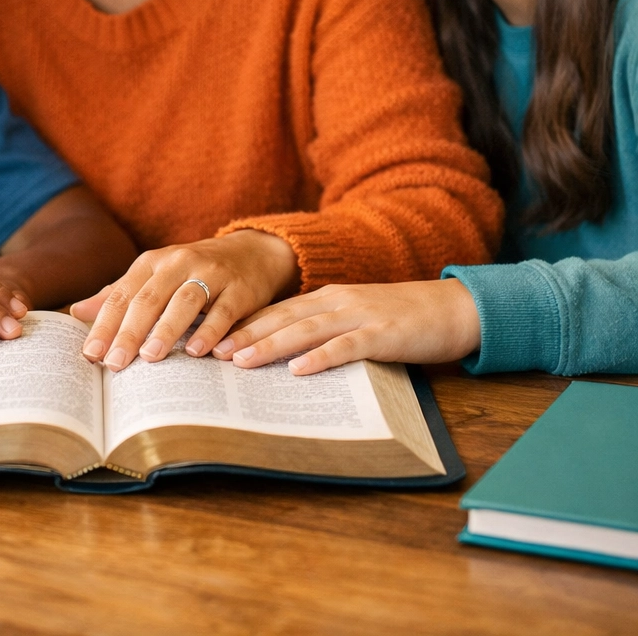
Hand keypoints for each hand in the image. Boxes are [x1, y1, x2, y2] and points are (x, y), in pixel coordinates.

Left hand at [69, 230, 297, 370]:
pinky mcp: (239, 289)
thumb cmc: (193, 272)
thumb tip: (76, 313)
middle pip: (149, 298)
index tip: (90, 354)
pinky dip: (210, 331)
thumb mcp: (155, 277)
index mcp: (153, 262)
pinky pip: (223, 311)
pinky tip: (197, 352)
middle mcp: (179, 263)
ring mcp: (211, 274)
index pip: (123, 294)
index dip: (105, 324)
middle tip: (114, 363)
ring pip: (184, 301)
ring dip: (166, 330)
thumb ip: (119, 294)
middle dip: (129, 332)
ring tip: (150, 357)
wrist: (251, 253)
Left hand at [212, 279, 480, 374]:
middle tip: (213, 353)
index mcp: (329, 297)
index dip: (245, 324)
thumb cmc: (403, 318)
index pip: (277, 310)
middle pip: (283, 317)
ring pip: (306, 329)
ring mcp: (360, 316)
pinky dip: (321, 357)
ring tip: (242, 362)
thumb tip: (288, 356)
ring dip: (272, 345)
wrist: (454, 307)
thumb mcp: (357, 318)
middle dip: (246, 335)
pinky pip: (347, 346)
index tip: (213, 339)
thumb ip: (325, 330)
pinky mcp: (384, 334)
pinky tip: (299, 370)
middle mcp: (338, 301)